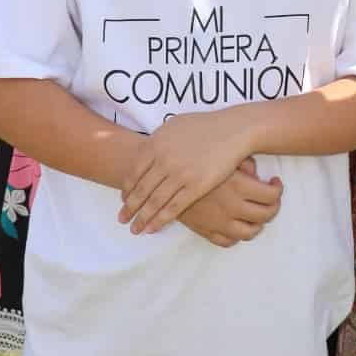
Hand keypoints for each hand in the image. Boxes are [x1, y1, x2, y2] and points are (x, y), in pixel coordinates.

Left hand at [119, 106, 256, 233]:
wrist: (233, 130)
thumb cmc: (205, 126)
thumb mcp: (175, 125)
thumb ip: (158, 140)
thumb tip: (145, 152)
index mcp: (156, 144)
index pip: (134, 172)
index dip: (127, 189)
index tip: (124, 199)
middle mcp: (164, 160)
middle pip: (141, 190)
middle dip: (129, 208)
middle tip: (122, 219)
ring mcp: (180, 174)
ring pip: (154, 202)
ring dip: (142, 218)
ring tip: (135, 229)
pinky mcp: (195, 187)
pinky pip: (173, 208)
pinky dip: (160, 220)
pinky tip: (153, 228)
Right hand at [178, 159, 282, 248]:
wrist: (165, 176)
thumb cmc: (196, 160)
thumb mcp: (223, 155)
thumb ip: (244, 163)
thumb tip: (256, 172)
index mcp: (238, 186)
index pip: (271, 196)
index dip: (278, 190)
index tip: (275, 183)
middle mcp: (232, 207)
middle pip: (265, 216)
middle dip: (273, 207)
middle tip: (271, 199)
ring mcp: (219, 223)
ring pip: (249, 233)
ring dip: (257, 224)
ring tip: (257, 213)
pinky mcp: (206, 231)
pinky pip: (228, 241)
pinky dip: (236, 235)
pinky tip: (237, 223)